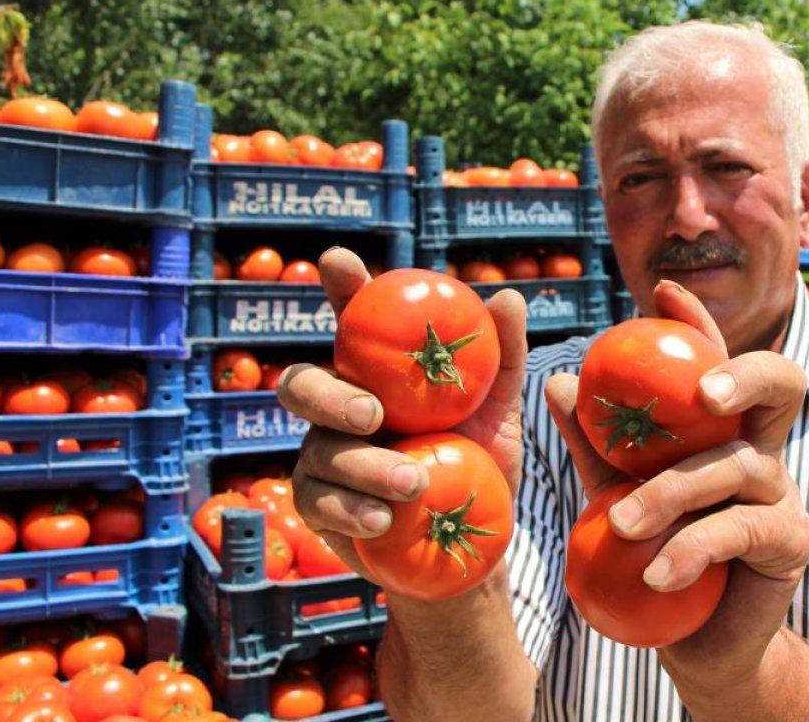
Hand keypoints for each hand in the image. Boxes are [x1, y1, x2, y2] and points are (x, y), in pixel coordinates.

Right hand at [277, 248, 527, 583]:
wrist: (467, 546)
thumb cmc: (478, 461)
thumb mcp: (498, 409)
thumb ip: (500, 356)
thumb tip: (507, 297)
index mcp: (376, 373)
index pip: (351, 321)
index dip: (340, 288)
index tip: (339, 262)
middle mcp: (338, 408)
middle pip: (302, 385)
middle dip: (330, 395)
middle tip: (375, 415)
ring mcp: (321, 457)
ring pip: (317, 450)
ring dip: (363, 466)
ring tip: (413, 485)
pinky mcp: (318, 508)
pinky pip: (319, 503)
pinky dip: (352, 510)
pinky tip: (383, 521)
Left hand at [544, 280, 808, 683]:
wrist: (694, 642)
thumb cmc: (653, 557)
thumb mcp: (616, 493)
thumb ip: (597, 444)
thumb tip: (560, 382)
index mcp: (723, 428)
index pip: (717, 361)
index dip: (698, 322)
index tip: (660, 292)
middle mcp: (761, 448)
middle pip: (781, 383)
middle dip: (744, 372)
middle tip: (701, 393)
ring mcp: (782, 493)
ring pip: (738, 465)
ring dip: (674, 491)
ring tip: (620, 524)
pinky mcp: (790, 542)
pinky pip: (742, 529)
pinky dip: (693, 547)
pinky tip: (655, 573)